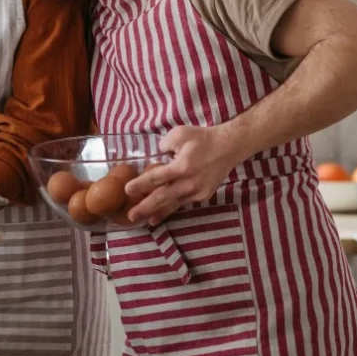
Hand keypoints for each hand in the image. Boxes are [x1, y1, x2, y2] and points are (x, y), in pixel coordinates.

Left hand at [124, 124, 247, 225]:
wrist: (229, 148)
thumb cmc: (202, 139)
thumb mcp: (180, 134)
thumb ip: (164, 145)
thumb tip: (157, 157)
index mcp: (182, 167)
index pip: (157, 177)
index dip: (141, 184)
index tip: (127, 190)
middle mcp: (189, 182)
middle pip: (163, 197)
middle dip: (146, 207)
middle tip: (131, 216)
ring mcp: (197, 191)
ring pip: (173, 204)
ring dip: (159, 213)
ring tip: (146, 221)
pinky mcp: (203, 195)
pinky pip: (183, 202)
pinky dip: (172, 207)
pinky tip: (162, 213)